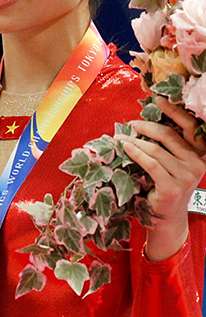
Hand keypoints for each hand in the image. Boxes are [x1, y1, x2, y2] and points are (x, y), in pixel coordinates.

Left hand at [120, 99, 205, 260]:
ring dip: (134, 141)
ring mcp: (186, 176)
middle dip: (146, 127)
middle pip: (169, 135)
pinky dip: (135, 153)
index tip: (158, 100)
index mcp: (201, 154)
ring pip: (156, 150)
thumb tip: (145, 124)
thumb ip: (168, 146)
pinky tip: (125, 147)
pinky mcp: (172, 186)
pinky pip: (150, 163)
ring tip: (120, 138)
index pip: (191, 127)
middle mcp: (198, 163)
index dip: (175, 111)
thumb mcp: (172, 163)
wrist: (167, 216)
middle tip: (130, 124)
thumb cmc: (166, 185)